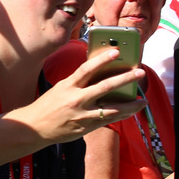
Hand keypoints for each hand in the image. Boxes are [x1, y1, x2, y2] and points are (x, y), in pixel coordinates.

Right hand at [19, 47, 146, 143]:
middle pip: (105, 87)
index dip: (102, 59)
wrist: (35, 127)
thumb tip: (101, 74)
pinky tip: (131, 112)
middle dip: (125, 79)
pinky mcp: (86, 127)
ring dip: (130, 105)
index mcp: (68, 86)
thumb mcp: (61, 88)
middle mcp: (76, 99)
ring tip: (143, 100)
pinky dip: (121, 115)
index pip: (87, 69)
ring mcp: (82, 114)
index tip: (116, 51)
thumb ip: (79, 82)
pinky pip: (108, 120)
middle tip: (140, 72)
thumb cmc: (49, 105)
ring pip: (112, 108)